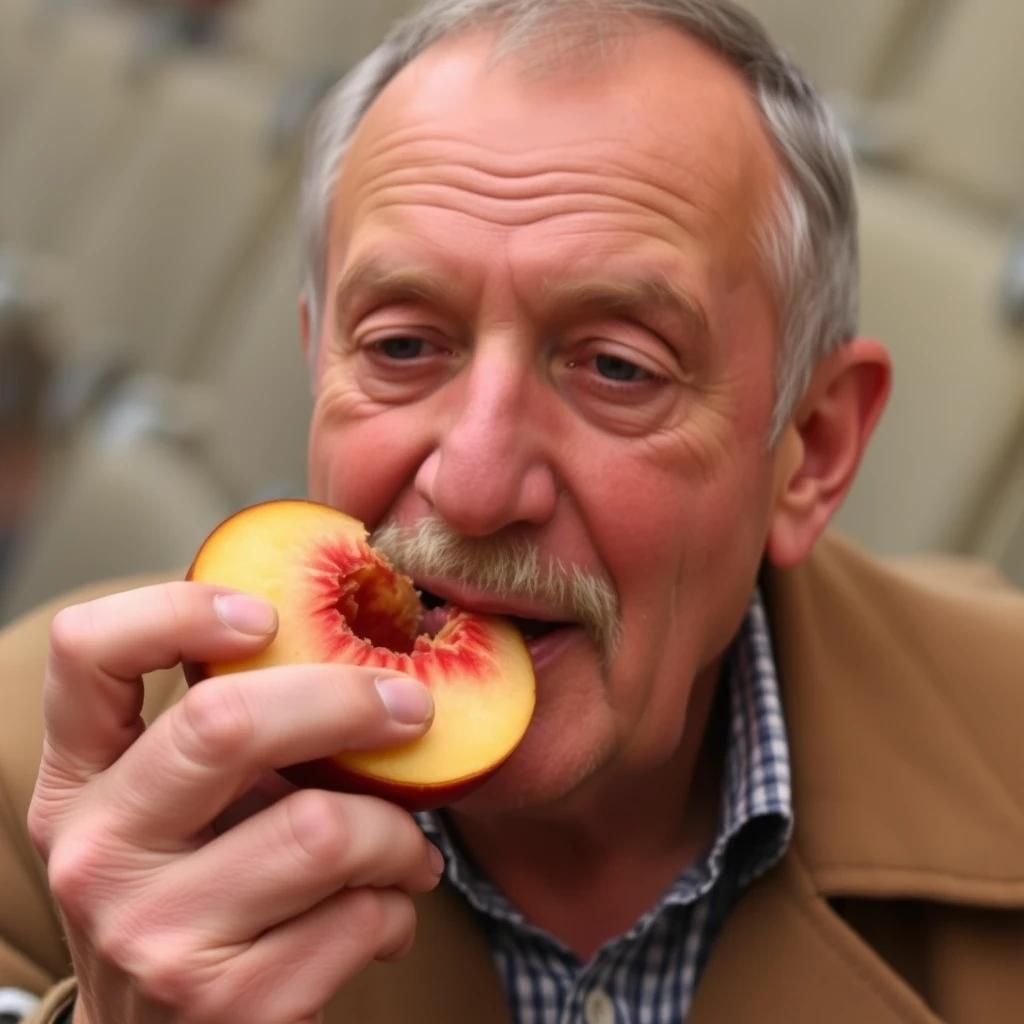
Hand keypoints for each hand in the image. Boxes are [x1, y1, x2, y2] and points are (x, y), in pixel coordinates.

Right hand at [27, 584, 443, 1023]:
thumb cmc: (196, 896)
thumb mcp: (180, 813)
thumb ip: (228, 737)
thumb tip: (356, 648)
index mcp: (78, 783)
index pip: (89, 653)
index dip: (180, 610)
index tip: (270, 616)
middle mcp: (96, 854)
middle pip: (227, 723)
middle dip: (349, 700)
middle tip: (412, 707)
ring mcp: (153, 936)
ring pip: (324, 828)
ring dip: (397, 832)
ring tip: (406, 846)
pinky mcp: (226, 1005)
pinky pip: (362, 914)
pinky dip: (398, 903)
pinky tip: (385, 910)